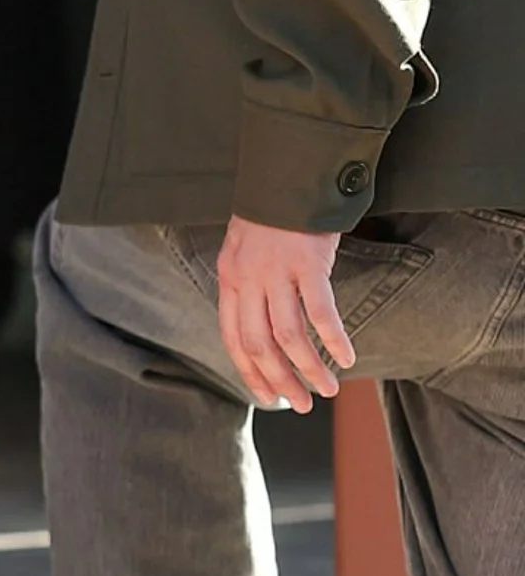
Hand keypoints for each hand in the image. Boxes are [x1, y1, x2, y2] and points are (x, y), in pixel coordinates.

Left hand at [217, 215, 354, 410]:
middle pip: (260, 345)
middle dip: (280, 380)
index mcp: (229, 279)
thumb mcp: (245, 250)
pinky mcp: (307, 261)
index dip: (250, 372)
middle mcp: (248, 279)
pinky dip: (334, 337)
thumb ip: (250, 286)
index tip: (268, 397)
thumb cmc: (272, 214)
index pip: (234, 339)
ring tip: (327, 390)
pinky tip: (346, 357)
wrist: (287, 170)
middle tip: (300, 405)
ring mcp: (276, 271)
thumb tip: (264, 329)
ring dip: (309, 368)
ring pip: (289, 335)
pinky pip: (320, 310)